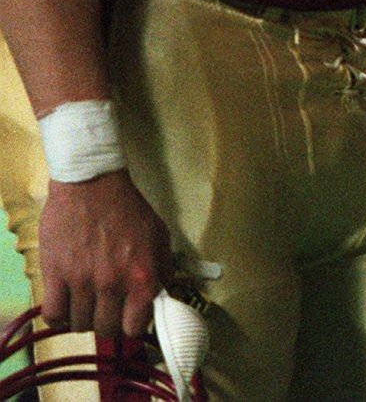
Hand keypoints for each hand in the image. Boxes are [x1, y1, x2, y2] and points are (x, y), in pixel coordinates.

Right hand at [38, 171, 173, 336]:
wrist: (92, 186)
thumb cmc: (128, 210)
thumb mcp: (160, 237)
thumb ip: (163, 270)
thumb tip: (162, 297)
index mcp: (143, 276)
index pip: (136, 327)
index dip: (132, 325)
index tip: (128, 318)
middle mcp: (113, 284)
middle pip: (106, 330)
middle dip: (108, 323)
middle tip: (106, 310)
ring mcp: (82, 281)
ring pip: (80, 325)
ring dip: (84, 319)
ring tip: (87, 304)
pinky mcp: (55, 275)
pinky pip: (53, 315)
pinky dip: (59, 316)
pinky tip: (66, 304)